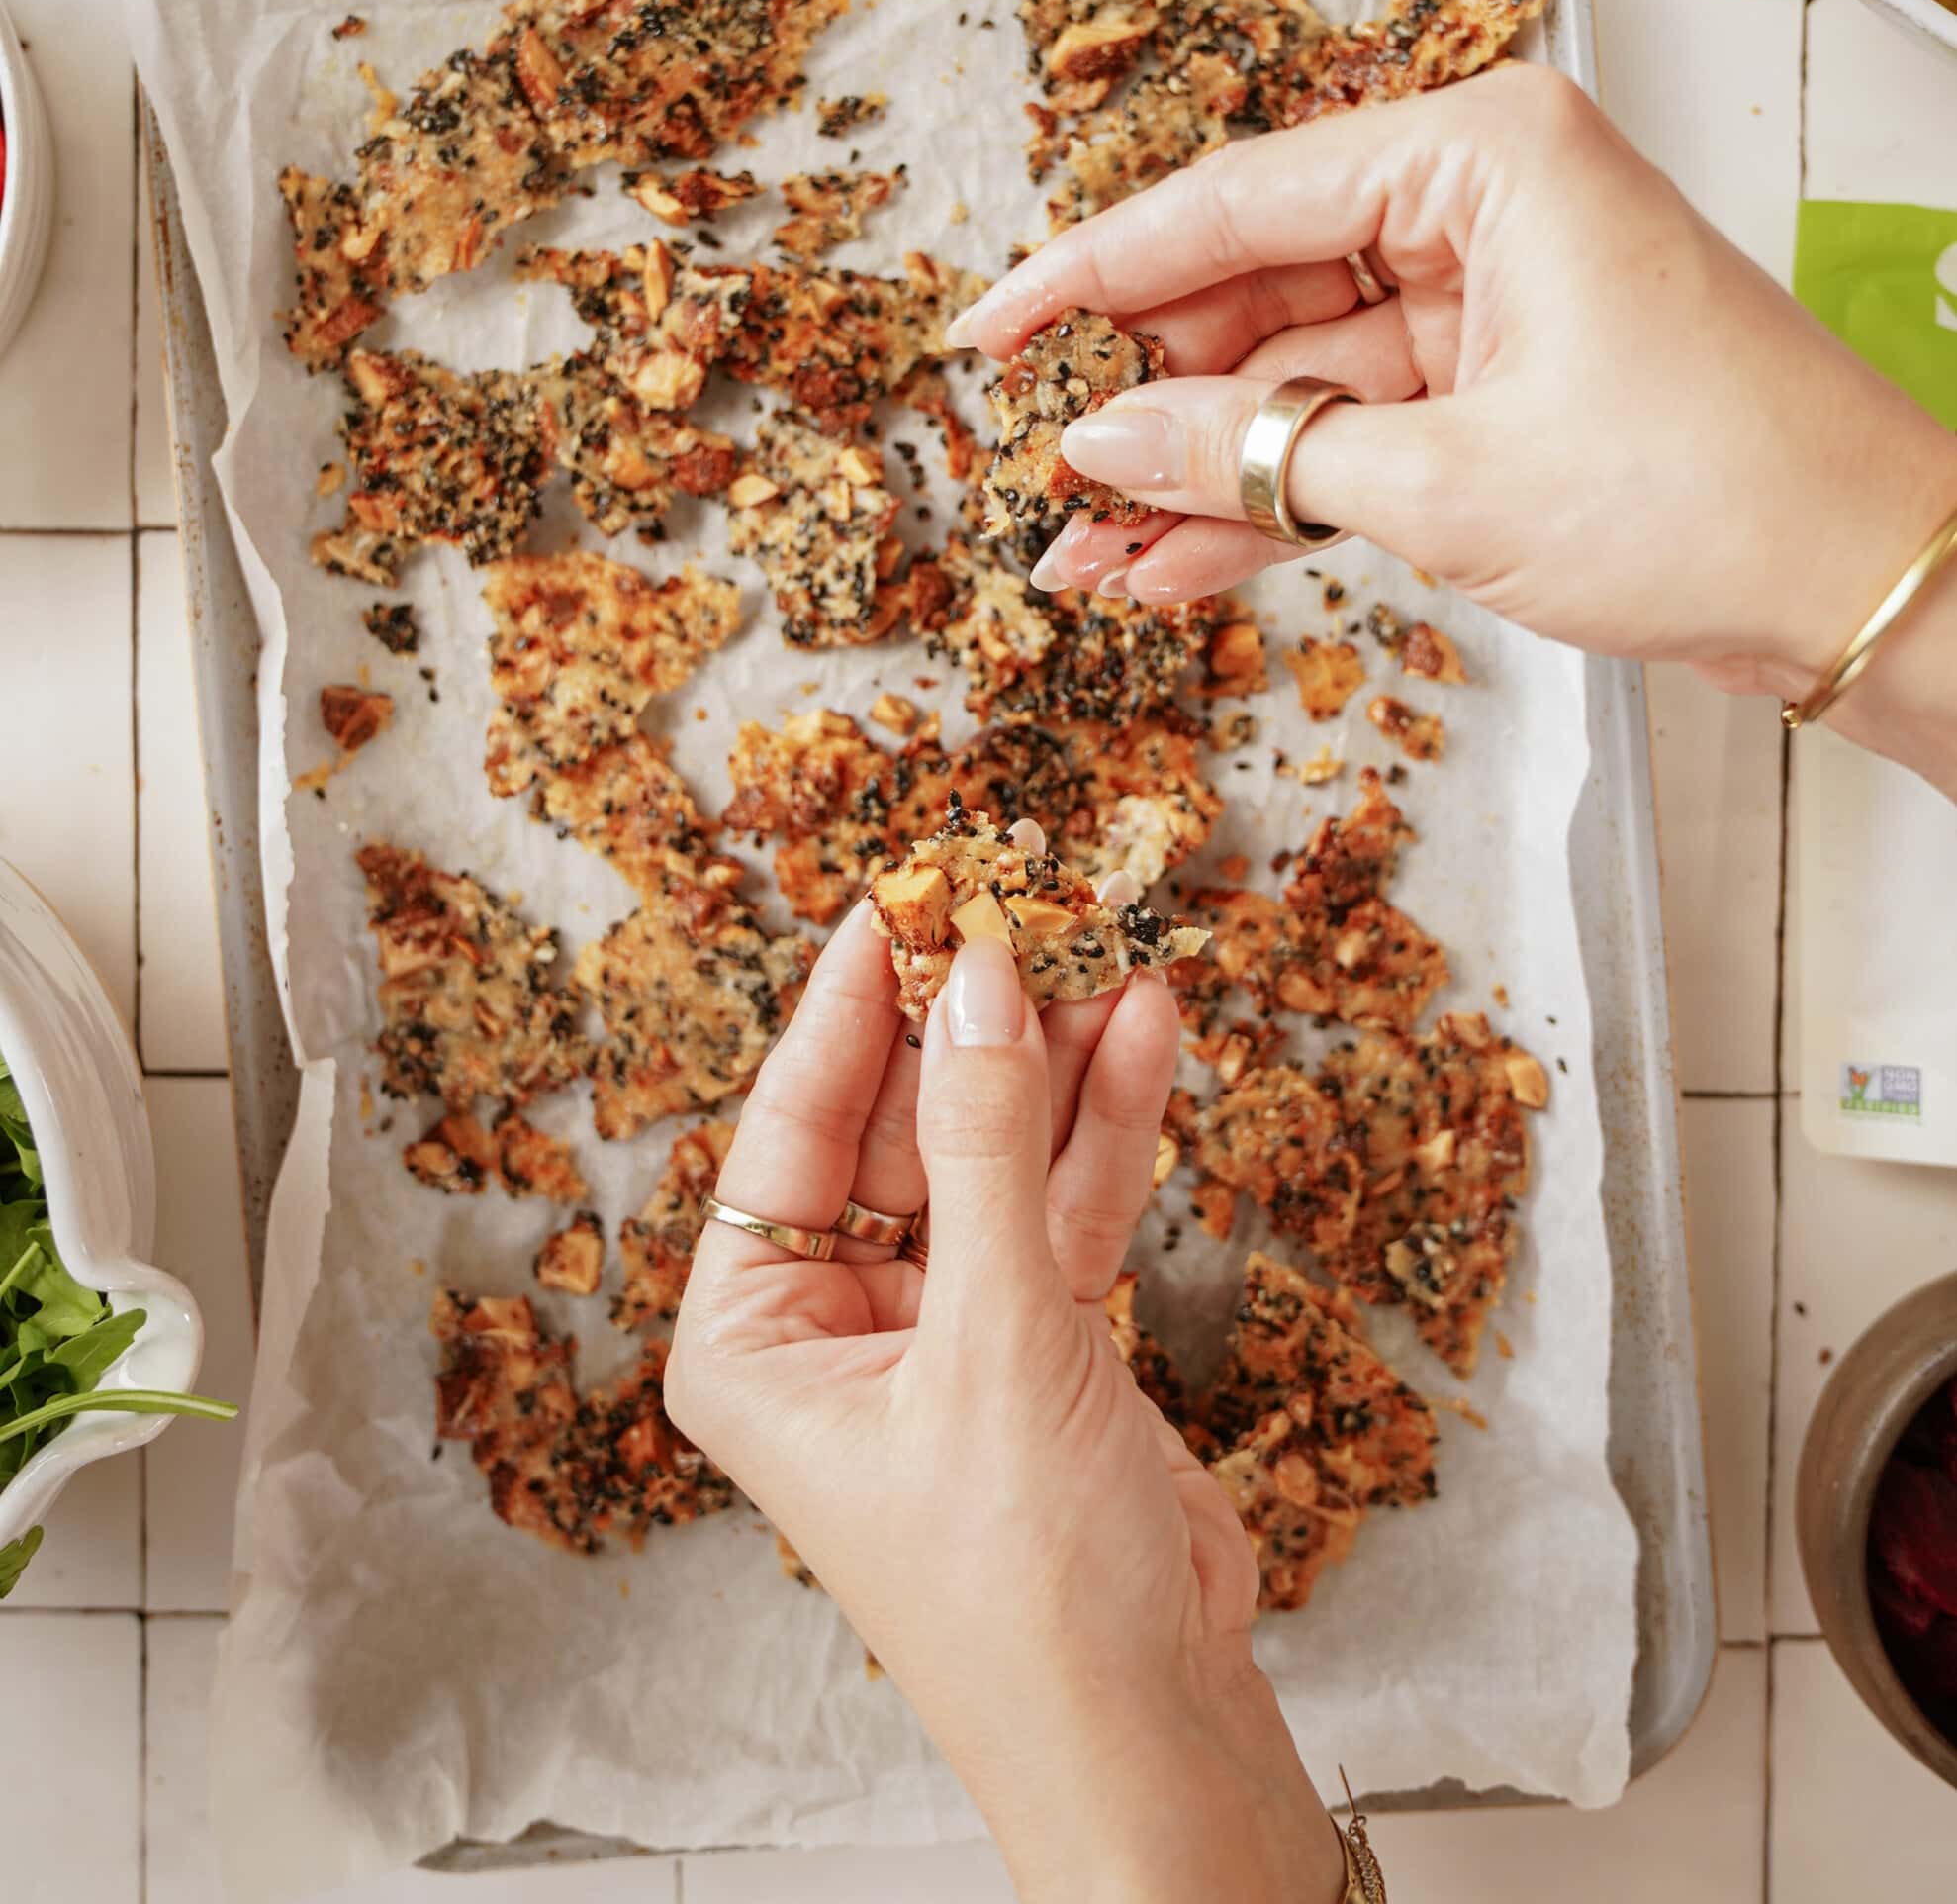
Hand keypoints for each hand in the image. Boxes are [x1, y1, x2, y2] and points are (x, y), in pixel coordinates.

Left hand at [665, 902, 1344, 1903]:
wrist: (1150, 1732)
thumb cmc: (1024, 1590)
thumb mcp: (993, 1344)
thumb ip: (991, 1150)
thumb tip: (984, 979)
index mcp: (753, 1335)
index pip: (789, 1126)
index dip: (849, 1005)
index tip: (899, 894)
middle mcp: (834, 1322)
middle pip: (899, 1125)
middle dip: (971, 1021)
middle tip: (1026, 897)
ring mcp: (944, 1326)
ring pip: (992, 1152)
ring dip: (1053, 1057)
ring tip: (1109, 942)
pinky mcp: (1041, 1342)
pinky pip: (1061, 1203)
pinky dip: (1105, 1124)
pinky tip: (1146, 1032)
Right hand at [948, 65, 1956, 792]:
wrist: (1870, 586)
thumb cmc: (1712, 493)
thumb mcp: (1449, 480)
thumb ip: (1253, 455)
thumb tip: (1098, 446)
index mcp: (1479, 154)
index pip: (1235, 200)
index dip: (1092, 274)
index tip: (988, 331)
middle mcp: (1477, 204)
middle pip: (1255, 289)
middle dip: (1144, 401)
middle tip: (1040, 480)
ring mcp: (1488, 303)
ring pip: (1292, 382)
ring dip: (1195, 475)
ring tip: (1081, 561)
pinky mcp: (1500, 391)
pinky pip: (1348, 437)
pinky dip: (1271, 504)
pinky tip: (1169, 569)